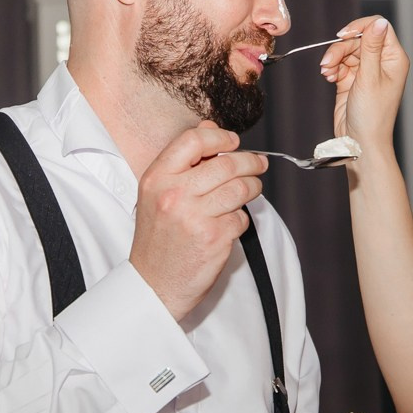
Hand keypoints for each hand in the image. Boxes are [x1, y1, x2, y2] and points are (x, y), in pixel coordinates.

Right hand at [129, 122, 267, 320]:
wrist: (153, 284)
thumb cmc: (157, 239)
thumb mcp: (157, 194)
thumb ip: (183, 161)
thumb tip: (209, 128)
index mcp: (156, 178)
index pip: (193, 140)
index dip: (220, 138)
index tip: (234, 143)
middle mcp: (174, 194)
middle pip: (226, 164)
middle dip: (250, 162)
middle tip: (259, 165)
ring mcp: (195, 217)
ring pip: (240, 188)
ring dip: (253, 187)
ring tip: (252, 189)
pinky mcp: (215, 238)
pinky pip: (241, 217)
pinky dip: (240, 219)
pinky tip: (229, 223)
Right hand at [320, 15, 407, 151]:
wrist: (359, 143)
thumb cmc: (372, 116)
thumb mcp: (370, 77)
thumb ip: (371, 47)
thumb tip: (378, 22)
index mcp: (393, 59)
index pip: (379, 28)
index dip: (360, 28)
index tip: (343, 36)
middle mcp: (381, 62)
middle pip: (358, 39)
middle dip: (341, 48)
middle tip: (328, 63)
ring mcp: (366, 71)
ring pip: (346, 51)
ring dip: (334, 58)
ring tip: (326, 72)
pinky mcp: (351, 80)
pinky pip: (340, 64)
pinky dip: (332, 68)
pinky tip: (328, 77)